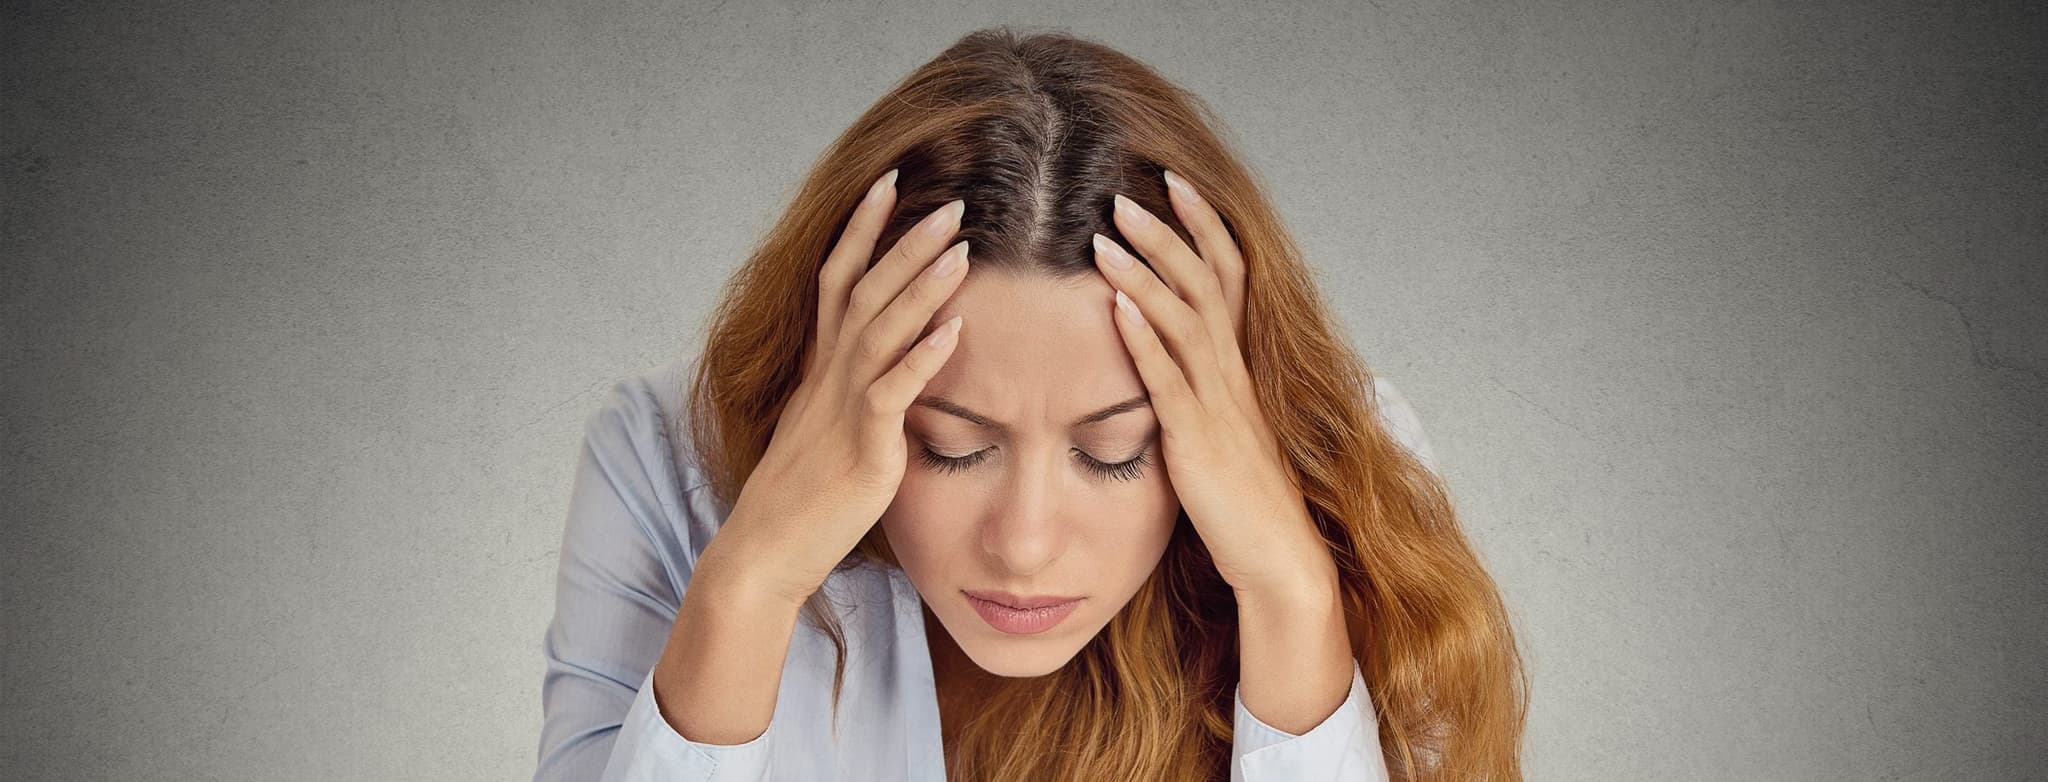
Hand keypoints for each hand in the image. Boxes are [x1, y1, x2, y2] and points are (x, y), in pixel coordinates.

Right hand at [719, 169, 971, 608]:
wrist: (763, 554)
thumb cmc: (801, 502)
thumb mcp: (831, 434)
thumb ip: (860, 397)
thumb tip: (896, 373)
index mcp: (822, 371)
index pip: (838, 281)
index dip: (861, 230)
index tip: (888, 183)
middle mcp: (829, 379)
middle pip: (865, 291)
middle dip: (904, 242)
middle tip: (950, 202)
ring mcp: (842, 410)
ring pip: (880, 330)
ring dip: (921, 286)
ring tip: (962, 247)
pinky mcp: (860, 448)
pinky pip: (892, 394)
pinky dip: (923, 359)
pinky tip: (954, 332)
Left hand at [1089, 172, 1333, 599]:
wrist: (1278, 558)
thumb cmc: (1242, 501)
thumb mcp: (1218, 430)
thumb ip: (1195, 389)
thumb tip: (1160, 354)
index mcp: (1237, 367)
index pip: (1227, 275)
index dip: (1203, 226)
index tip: (1173, 181)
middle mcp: (1233, 374)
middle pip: (1205, 282)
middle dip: (1168, 232)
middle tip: (1126, 190)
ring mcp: (1218, 405)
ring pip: (1186, 320)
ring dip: (1146, 273)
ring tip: (1108, 234)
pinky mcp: (1198, 440)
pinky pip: (1170, 380)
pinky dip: (1143, 339)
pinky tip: (1116, 307)